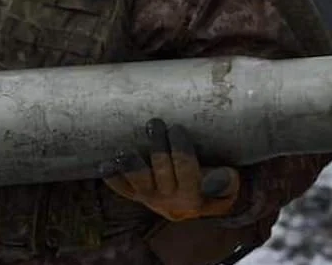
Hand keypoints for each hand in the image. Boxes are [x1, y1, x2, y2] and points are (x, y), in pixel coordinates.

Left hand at [99, 118, 240, 221]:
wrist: (198, 206)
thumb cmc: (216, 187)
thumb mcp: (228, 186)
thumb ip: (225, 181)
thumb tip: (213, 181)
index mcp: (194, 196)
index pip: (186, 168)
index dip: (180, 148)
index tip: (177, 129)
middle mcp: (170, 200)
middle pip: (161, 170)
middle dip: (157, 146)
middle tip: (154, 124)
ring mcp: (150, 198)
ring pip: (138, 182)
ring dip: (130, 165)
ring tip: (124, 150)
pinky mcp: (137, 196)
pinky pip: (122, 189)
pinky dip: (112, 178)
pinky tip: (103, 165)